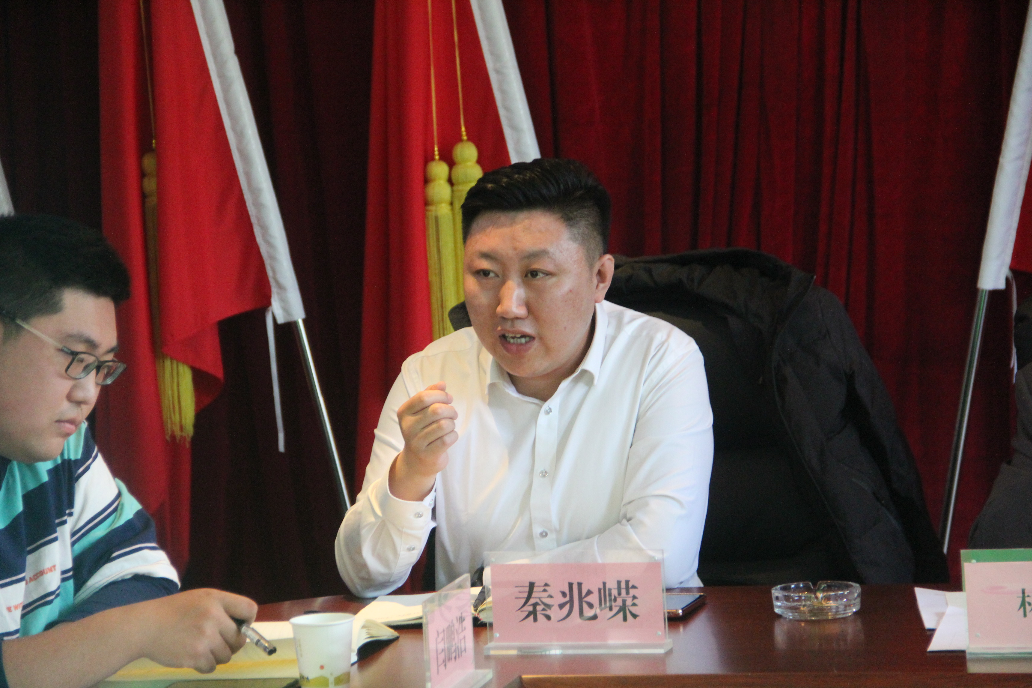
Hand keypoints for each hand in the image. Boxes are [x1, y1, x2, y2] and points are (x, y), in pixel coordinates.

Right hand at [137, 589, 257, 673]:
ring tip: (200, 647)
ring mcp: (204, 637)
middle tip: (216, 641)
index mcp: (216, 598)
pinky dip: (204, 665)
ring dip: (216, 655)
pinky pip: (212, 666)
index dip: (247, 621)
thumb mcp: (200, 599)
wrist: (144, 626)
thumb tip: (245, 629)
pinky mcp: (195, 655)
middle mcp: (213, 616)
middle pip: (240, 639)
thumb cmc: (174, 612)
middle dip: (231, 643)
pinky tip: (192, 655)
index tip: (239, 626)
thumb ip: (222, 608)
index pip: (250, 609)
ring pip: (227, 655)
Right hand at [390, 382, 457, 499]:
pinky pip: (448, 439)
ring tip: (450, 426)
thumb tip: (442, 384)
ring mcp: (416, 442)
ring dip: (452, 423)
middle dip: (450, 410)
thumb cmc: (422, 431)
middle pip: (436, 410)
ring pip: (444, 425)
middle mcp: (407, 427)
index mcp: (404, 412)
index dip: (441, 395)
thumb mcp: (421, 412)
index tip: (449, 399)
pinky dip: (453, 435)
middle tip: (452, 414)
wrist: (416, 462)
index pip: (424, 397)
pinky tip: (450, 436)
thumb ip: (430, 395)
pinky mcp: (427, 454)